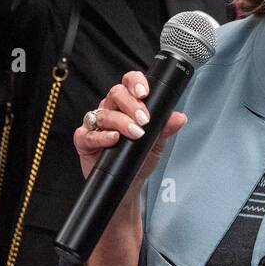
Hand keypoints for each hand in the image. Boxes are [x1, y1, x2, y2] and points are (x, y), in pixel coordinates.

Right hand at [74, 70, 186, 191]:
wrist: (130, 183)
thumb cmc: (140, 158)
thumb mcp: (158, 142)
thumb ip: (166, 127)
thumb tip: (179, 117)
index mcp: (127, 103)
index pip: (128, 83)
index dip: (135, 82)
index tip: (145, 92)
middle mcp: (110, 109)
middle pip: (116, 93)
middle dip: (131, 104)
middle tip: (144, 119)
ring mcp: (96, 124)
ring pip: (105, 114)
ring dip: (121, 122)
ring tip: (136, 133)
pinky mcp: (84, 140)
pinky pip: (89, 134)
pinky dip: (103, 136)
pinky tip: (114, 138)